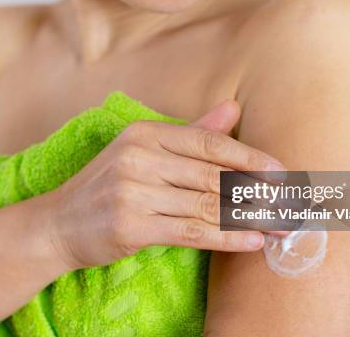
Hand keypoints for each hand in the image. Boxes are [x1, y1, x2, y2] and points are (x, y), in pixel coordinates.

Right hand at [45, 99, 286, 270]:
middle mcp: (139, 158)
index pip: (208, 142)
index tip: (281, 171)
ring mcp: (133, 192)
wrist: (59, 223)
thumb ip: (192, 131)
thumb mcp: (144, 150)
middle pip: (213, 175)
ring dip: (249, 218)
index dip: (249, 157)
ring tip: (280, 226)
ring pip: (206, 205)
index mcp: (145, 133)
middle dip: (257, 192)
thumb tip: (233, 108)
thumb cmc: (108, 185)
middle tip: (291, 205)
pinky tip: (252, 241)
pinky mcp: (131, 226)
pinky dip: (226, 237)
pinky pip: (191, 232)